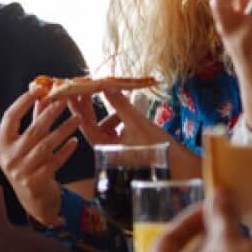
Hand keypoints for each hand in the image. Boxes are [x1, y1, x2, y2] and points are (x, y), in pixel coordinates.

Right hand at [0, 89, 81, 226]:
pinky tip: (75, 141)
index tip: (39, 90)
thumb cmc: (29, 164)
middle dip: (50, 113)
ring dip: (63, 129)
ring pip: (46, 145)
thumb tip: (40, 92)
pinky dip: (66, 150)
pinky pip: (54, 161)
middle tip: (65, 100)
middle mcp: (8, 158)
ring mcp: (21, 171)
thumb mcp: (25, 143)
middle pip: (32, 130)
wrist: (33, 199)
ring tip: (77, 118)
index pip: (9, 117)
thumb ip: (32, 119)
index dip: (23, 102)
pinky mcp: (36, 182)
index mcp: (1, 145)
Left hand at [67, 89, 201, 178]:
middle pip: (92, 125)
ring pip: (105, 125)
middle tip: (84, 86)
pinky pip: (117, 127)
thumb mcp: (137, 123)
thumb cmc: (158, 148)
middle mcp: (109, 149)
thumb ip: (121, 104)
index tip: (72, 92)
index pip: (85, 126)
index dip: (77, 108)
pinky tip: (122, 103)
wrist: (179, 165)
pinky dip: (118, 115)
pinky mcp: (129, 143)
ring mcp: (118, 147)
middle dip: (88, 106)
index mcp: (105, 148)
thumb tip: (107, 85)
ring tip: (107, 92)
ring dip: (105, 109)